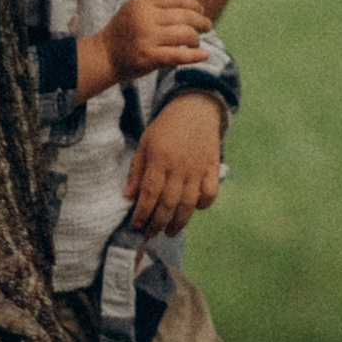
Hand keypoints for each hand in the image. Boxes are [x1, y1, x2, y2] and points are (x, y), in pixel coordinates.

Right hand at [102, 0, 214, 81]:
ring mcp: (147, 38)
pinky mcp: (149, 58)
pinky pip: (180, 55)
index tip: (200, 10)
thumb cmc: (125, 31)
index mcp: (142, 3)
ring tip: (196, 42)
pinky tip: (204, 55)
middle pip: (185, 15)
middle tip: (206, 26)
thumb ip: (158, 1)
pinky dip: (196, 56)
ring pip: (186, 35)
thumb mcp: (135, 7)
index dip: (192, 2)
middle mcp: (144, 18)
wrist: (104, 56)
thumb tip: (194, 3)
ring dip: (196, 39)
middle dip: (201, 21)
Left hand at [127, 90, 225, 237]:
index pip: (150, 193)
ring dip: (178, 222)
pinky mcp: (213, 168)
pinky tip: (193, 209)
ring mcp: (198, 169)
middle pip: (169, 203)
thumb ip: (137, 171)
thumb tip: (129, 197)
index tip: (136, 224)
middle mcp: (179, 166)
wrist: (195, 108)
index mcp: (160, 159)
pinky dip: (202, 205)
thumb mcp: (145, 143)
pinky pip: (210, 194)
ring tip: (170, 231)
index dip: (142, 212)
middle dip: (158, 223)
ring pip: (189, 204)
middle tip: (151, 233)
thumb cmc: (166, 127)